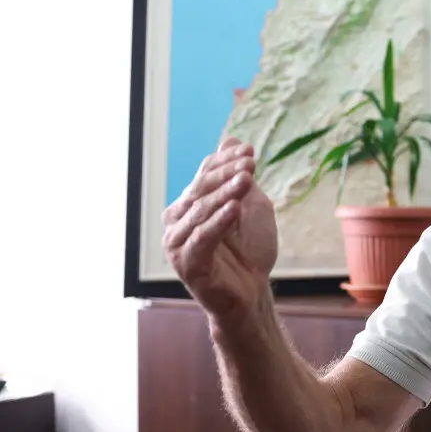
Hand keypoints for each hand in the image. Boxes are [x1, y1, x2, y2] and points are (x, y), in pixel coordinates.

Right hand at [162, 137, 278, 322]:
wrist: (252, 292)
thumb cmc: (250, 250)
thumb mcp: (251, 205)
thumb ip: (240, 177)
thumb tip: (231, 140)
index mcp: (189, 205)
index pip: (204, 175)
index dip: (225, 161)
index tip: (249, 150)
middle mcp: (177, 221)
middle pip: (200, 190)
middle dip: (225, 174)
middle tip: (249, 163)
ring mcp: (177, 242)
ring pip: (200, 211)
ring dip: (224, 193)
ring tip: (246, 180)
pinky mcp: (186, 263)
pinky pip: (202, 238)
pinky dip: (217, 222)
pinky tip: (234, 208)